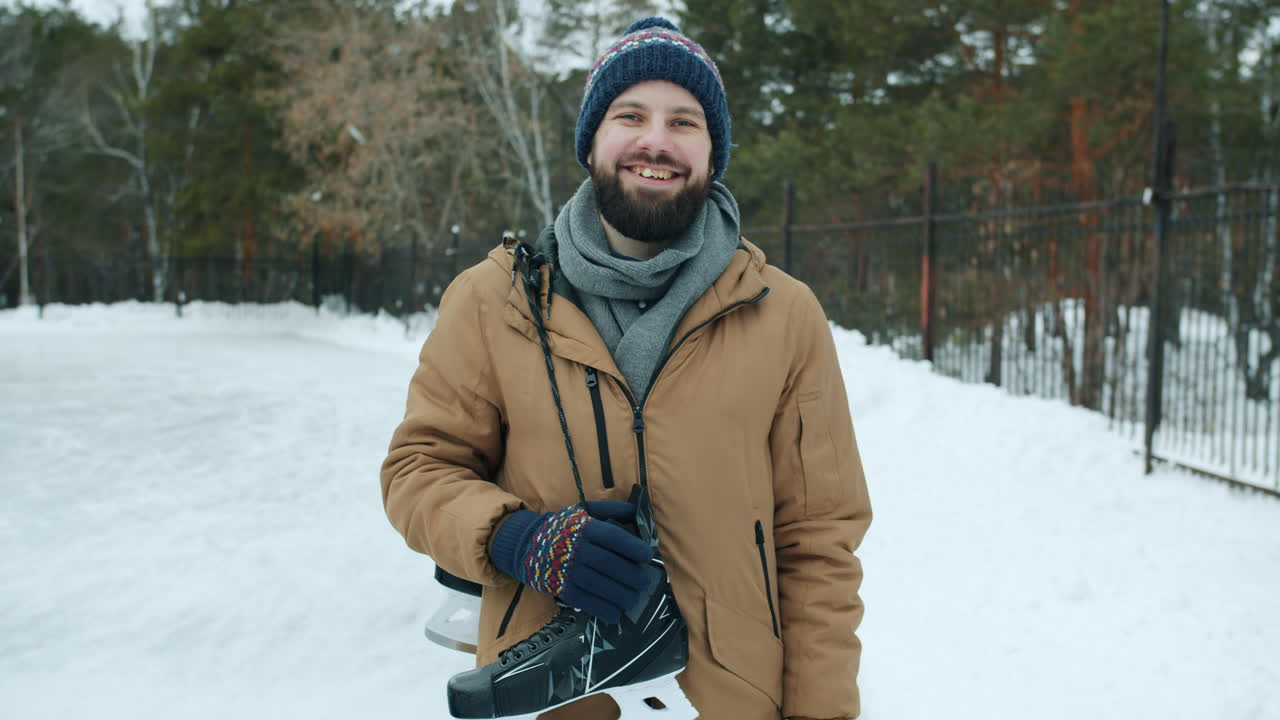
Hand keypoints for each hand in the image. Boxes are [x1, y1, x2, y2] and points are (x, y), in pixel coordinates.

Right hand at [489, 501, 653, 622]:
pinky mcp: (561, 588)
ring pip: (599, 585)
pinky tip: (616, 614)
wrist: (527, 544)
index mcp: (584, 528)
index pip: (613, 537)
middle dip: (631, 575)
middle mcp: (576, 549)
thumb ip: (612, 509)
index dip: (632, 547)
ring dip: (621, 595)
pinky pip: (585, 601)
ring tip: (635, 599)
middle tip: (644, 582)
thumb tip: (637, 512)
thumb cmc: (564, 527)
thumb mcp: (585, 511)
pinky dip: (602, 610)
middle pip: (609, 564)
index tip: (648, 555)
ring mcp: (568, 570)